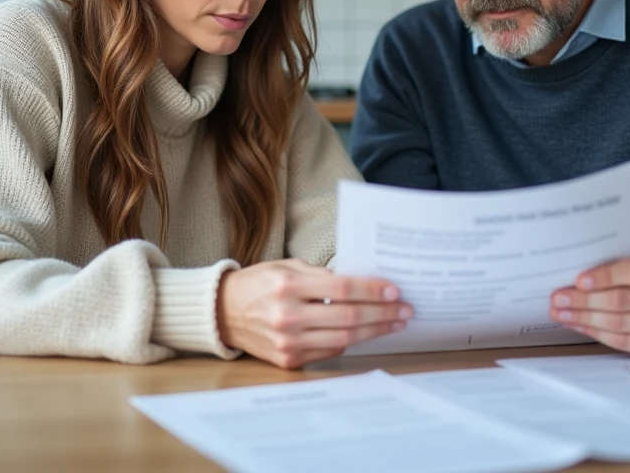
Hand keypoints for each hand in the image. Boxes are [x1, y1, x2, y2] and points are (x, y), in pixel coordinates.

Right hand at [216, 259, 411, 368]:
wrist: (224, 313)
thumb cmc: (259, 284)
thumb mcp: (287, 267)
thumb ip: (322, 275)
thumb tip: (362, 284)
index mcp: (288, 287)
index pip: (341, 288)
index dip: (372, 290)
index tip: (394, 290)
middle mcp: (287, 316)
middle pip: (348, 316)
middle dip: (382, 313)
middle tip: (405, 310)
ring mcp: (287, 342)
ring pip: (343, 339)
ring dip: (374, 331)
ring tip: (394, 323)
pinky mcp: (288, 360)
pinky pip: (328, 352)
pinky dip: (351, 342)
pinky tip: (366, 333)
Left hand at [549, 248, 629, 357]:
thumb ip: (624, 262)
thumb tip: (578, 276)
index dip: (603, 277)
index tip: (578, 280)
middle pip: (621, 301)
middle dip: (584, 301)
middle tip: (558, 298)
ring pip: (619, 324)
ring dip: (584, 319)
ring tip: (562, 313)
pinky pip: (623, 342)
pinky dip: (597, 334)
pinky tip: (580, 325)